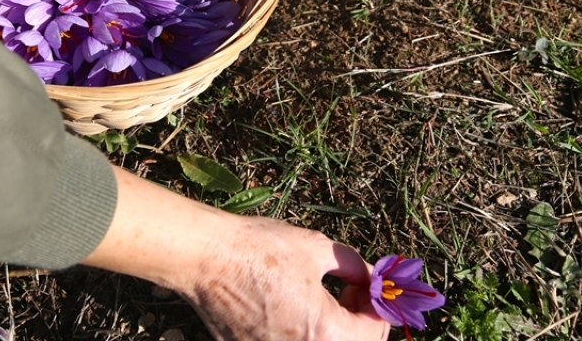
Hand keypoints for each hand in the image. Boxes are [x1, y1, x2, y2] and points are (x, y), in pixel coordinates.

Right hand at [82, 168, 388, 340]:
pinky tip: (287, 304)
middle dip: (356, 320)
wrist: (205, 257)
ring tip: (317, 297)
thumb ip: (352, 268)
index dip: (376, 305)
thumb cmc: (259, 249)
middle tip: (347, 291)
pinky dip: (299, 331)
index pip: (375, 333)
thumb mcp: (318, 249)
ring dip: (329, 327)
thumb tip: (368, 279)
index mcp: (326, 332)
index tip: (363, 285)